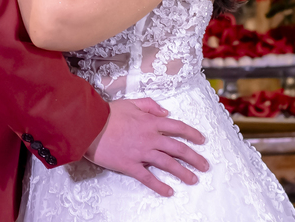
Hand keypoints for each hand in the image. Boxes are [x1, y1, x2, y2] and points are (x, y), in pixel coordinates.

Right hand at [84, 98, 209, 196]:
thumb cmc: (107, 113)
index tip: (202, 140)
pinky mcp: (130, 165)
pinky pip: (148, 178)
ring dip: (183, 173)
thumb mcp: (131, 102)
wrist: (89, 125)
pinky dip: (159, 186)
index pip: (178, 127)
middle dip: (195, 158)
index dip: (192, 134)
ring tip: (193, 180)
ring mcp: (141, 153)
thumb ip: (150, 105)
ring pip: (168, 164)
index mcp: (151, 122)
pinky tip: (169, 192)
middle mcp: (150, 138)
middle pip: (178, 149)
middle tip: (205, 166)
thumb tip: (165, 112)